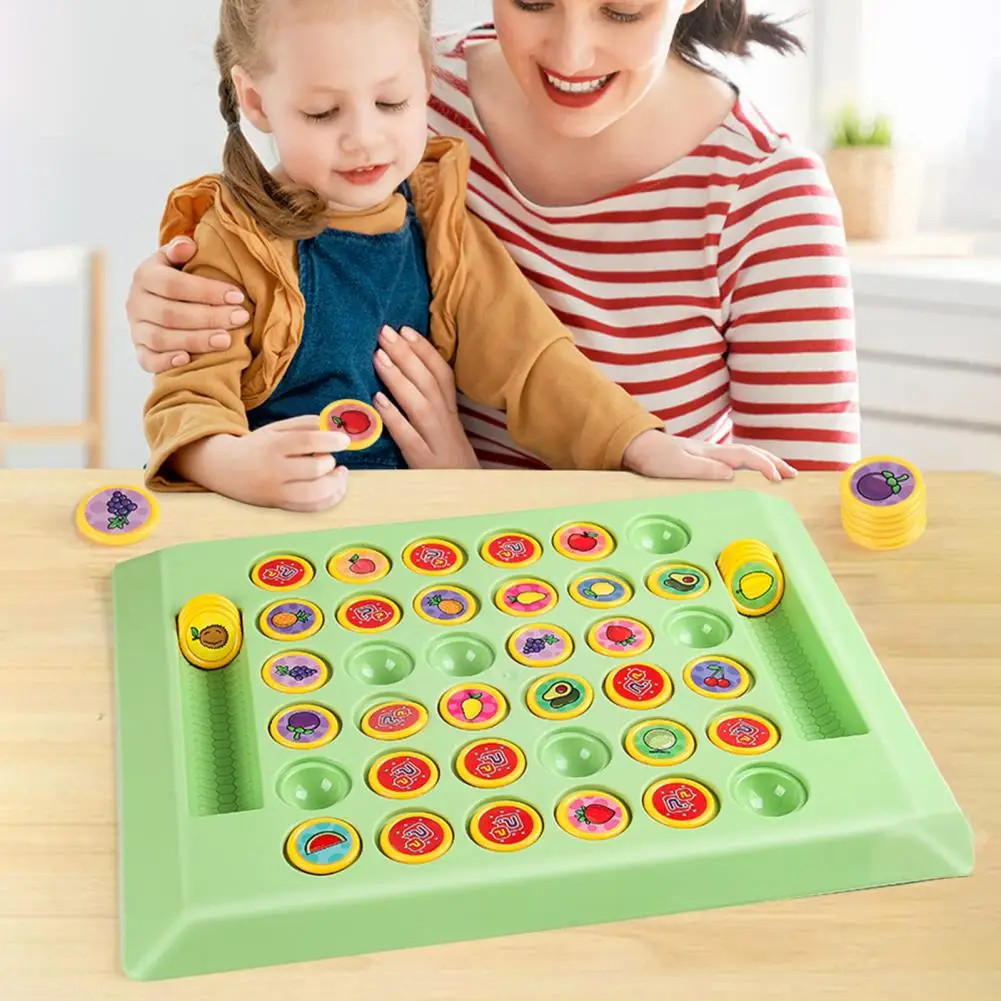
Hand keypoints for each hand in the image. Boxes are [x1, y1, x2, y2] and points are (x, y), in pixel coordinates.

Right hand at [126, 236, 249, 373]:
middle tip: (240, 318)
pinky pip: (147, 360)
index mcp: (145, 276)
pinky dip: (166, 362)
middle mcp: (136, 303)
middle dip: (209, 317)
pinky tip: (188, 360)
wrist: (157, 301)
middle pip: (170, 314)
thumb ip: (180, 250)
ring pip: (161, 338)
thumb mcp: (175, 260)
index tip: (237, 296)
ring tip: (227, 340)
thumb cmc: (178, 280)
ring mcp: (136, 329)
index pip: (174, 284)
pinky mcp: (140, 351)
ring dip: (196, 340)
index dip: (206, 291)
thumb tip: (188, 245)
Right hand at [173, 416, 351, 511]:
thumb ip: (306, 424)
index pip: (306, 442)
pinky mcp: (280, 505)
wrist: (225, 468)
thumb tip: (335, 427)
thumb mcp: (276, 428)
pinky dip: (330, 499)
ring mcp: (276, 492)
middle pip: (314, 470)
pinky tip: (334, 488)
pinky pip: (312, 508)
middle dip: (330, 463)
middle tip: (330, 458)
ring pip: (315, 494)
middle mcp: (274, 471)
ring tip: (338, 473)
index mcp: (273, 445)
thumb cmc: (258, 446)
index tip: (345, 440)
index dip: (330, 439)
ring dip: (335, 484)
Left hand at [372, 326, 479, 468]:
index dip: (424, 350)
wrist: (469, 497)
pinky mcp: (425, 462)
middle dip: (407, 355)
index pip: (441, 374)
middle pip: (429, 382)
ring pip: (420, 404)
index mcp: (451, 412)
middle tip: (384, 331)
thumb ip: (430, 404)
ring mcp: (437, 442)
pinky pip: (409, 437)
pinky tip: (377, 401)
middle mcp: (447, 422)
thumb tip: (405, 375)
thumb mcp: (446, 429)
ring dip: (399, 379)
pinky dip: (394, 418)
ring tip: (378, 356)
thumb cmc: (450, 461)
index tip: (405, 329)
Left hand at [622, 430, 797, 481]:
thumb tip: (731, 475)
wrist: (640, 446)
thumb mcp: (678, 466)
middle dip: (775, 463)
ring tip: (783, 473)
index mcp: (712, 453)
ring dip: (767, 462)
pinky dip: (753, 464)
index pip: (747, 456)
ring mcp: (712, 453)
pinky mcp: (707, 458)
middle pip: (753, 453)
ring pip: (747, 455)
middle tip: (793, 475)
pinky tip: (755, 472)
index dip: (765, 466)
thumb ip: (704, 470)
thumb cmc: (657, 458)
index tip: (778, 479)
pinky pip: (737, 460)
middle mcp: (716, 451)